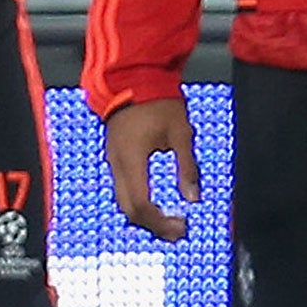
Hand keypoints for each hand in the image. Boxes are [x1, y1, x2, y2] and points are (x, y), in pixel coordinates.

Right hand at [104, 99, 201, 240]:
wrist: (133, 77)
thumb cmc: (159, 102)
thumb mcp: (181, 132)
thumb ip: (186, 166)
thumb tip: (193, 198)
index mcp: (131, 160)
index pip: (141, 205)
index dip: (160, 222)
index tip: (182, 227)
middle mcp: (117, 165)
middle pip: (129, 210)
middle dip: (153, 225)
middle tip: (179, 230)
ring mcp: (113, 161)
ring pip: (123, 202)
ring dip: (145, 216)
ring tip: (170, 220)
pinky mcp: (115, 157)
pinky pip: (123, 189)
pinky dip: (139, 202)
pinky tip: (157, 202)